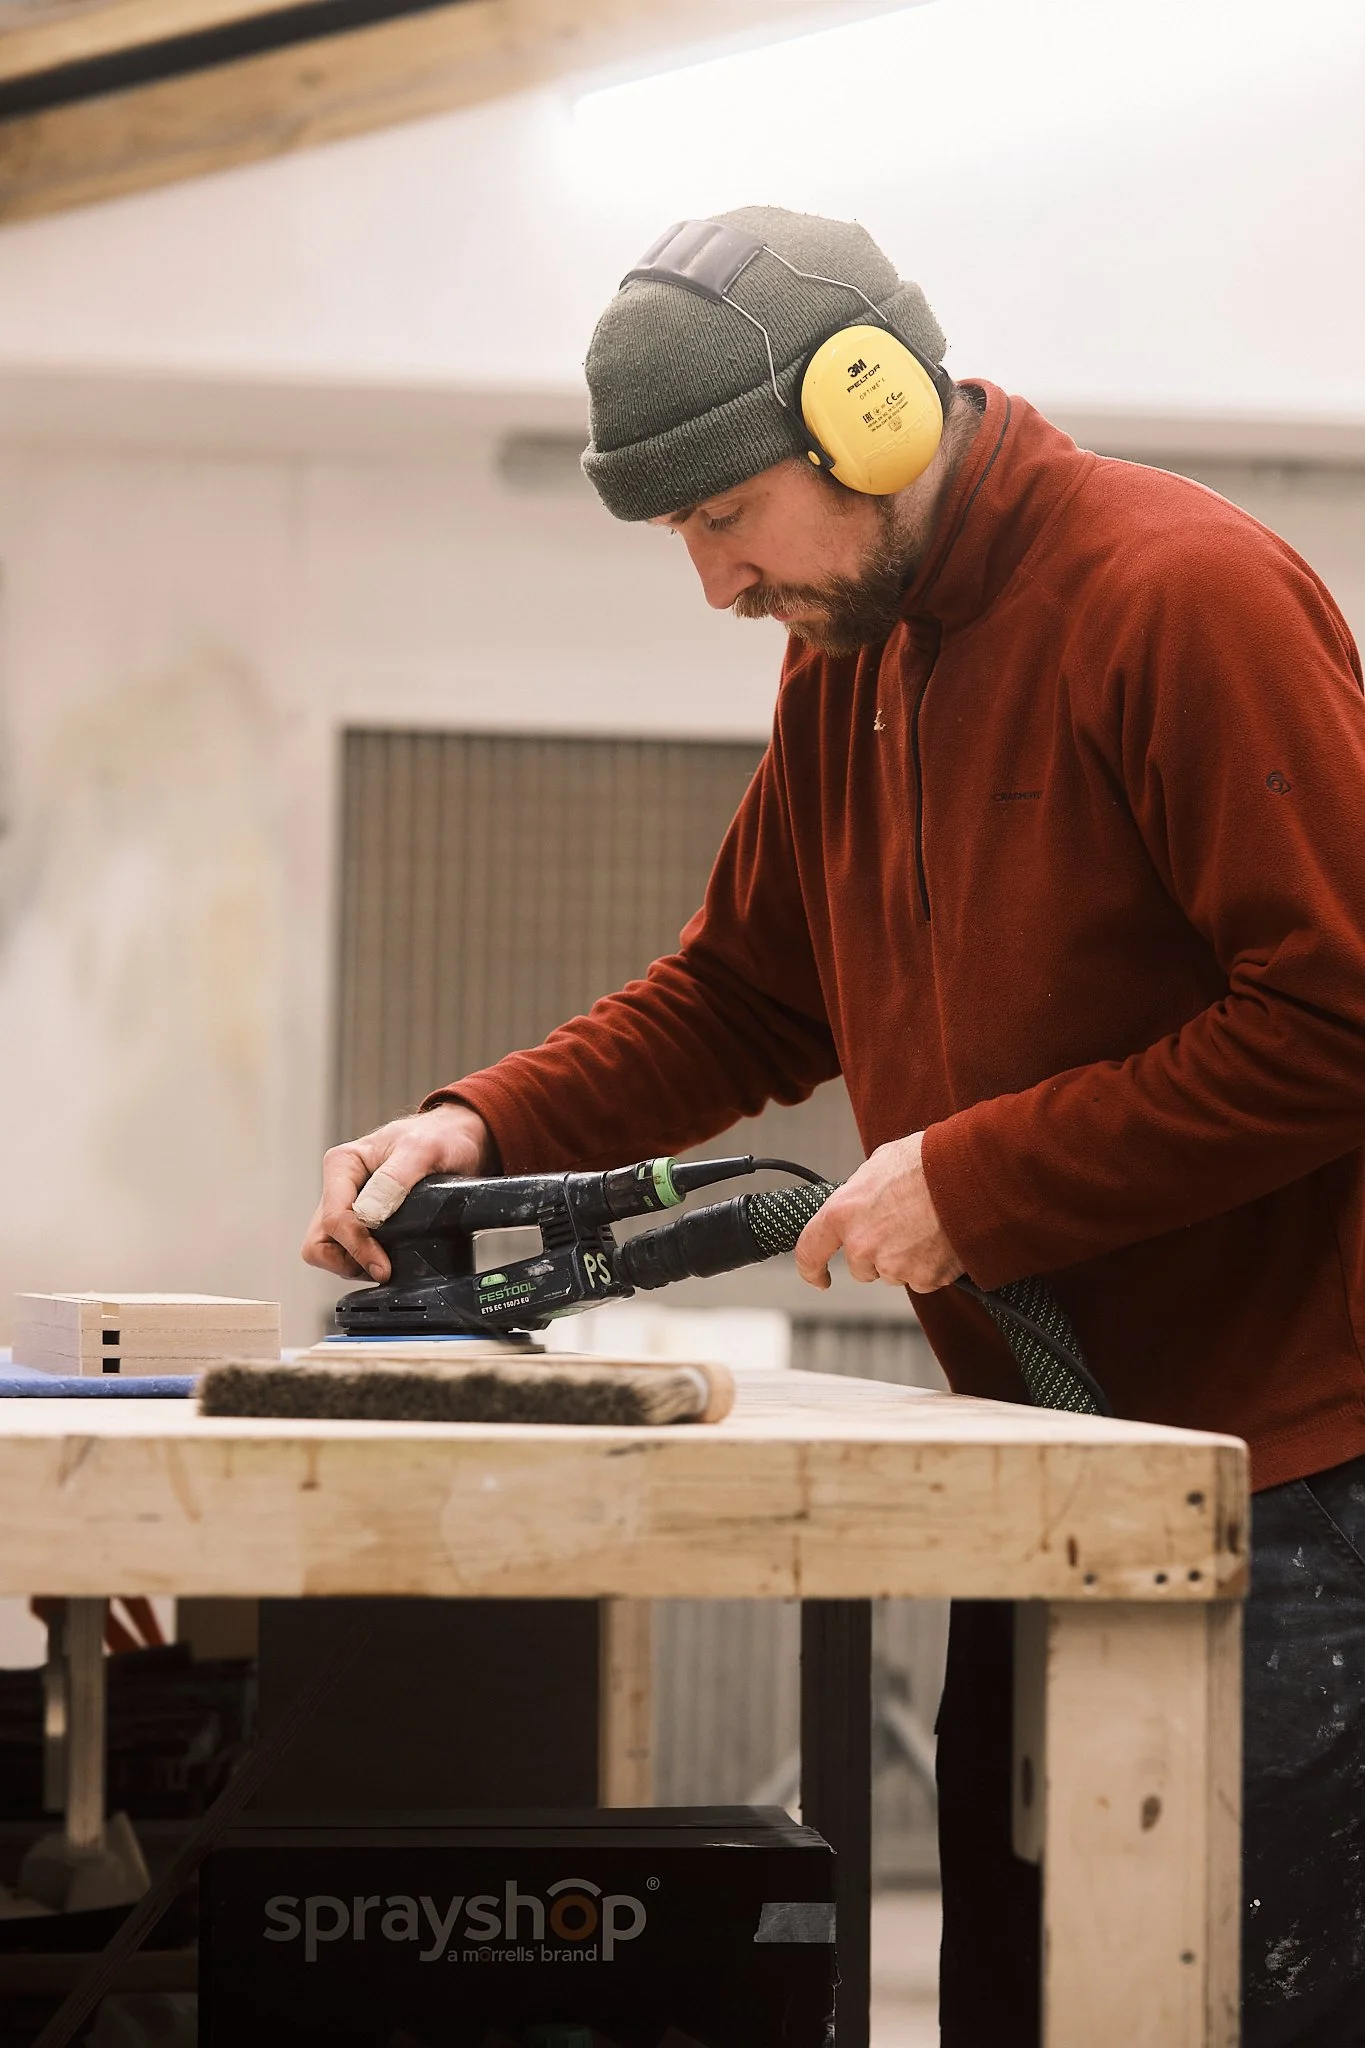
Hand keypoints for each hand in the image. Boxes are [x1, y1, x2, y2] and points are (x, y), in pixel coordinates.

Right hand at [301, 1103, 493, 1281]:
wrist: (460, 1140)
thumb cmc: (441, 1137)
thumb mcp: (423, 1150)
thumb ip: (394, 1179)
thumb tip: (367, 1214)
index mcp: (343, 1164)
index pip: (333, 1219)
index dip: (356, 1248)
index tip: (383, 1266)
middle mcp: (340, 1186)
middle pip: (319, 1242)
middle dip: (347, 1261)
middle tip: (383, 1266)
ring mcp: (349, 1206)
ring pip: (330, 1252)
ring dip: (356, 1264)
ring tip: (390, 1260)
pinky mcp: (362, 1222)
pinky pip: (349, 1253)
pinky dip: (365, 1262)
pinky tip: (392, 1255)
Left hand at [794, 1132, 962, 1294]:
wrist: (970, 1175)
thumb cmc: (925, 1162)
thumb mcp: (878, 1165)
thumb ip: (860, 1193)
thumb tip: (860, 1203)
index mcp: (842, 1213)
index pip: (809, 1252)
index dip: (810, 1269)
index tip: (819, 1277)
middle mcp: (862, 1245)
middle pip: (860, 1267)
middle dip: (877, 1254)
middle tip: (902, 1225)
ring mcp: (893, 1265)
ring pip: (892, 1274)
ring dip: (905, 1258)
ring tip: (926, 1225)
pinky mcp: (924, 1278)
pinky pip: (921, 1279)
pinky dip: (930, 1265)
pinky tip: (940, 1239)